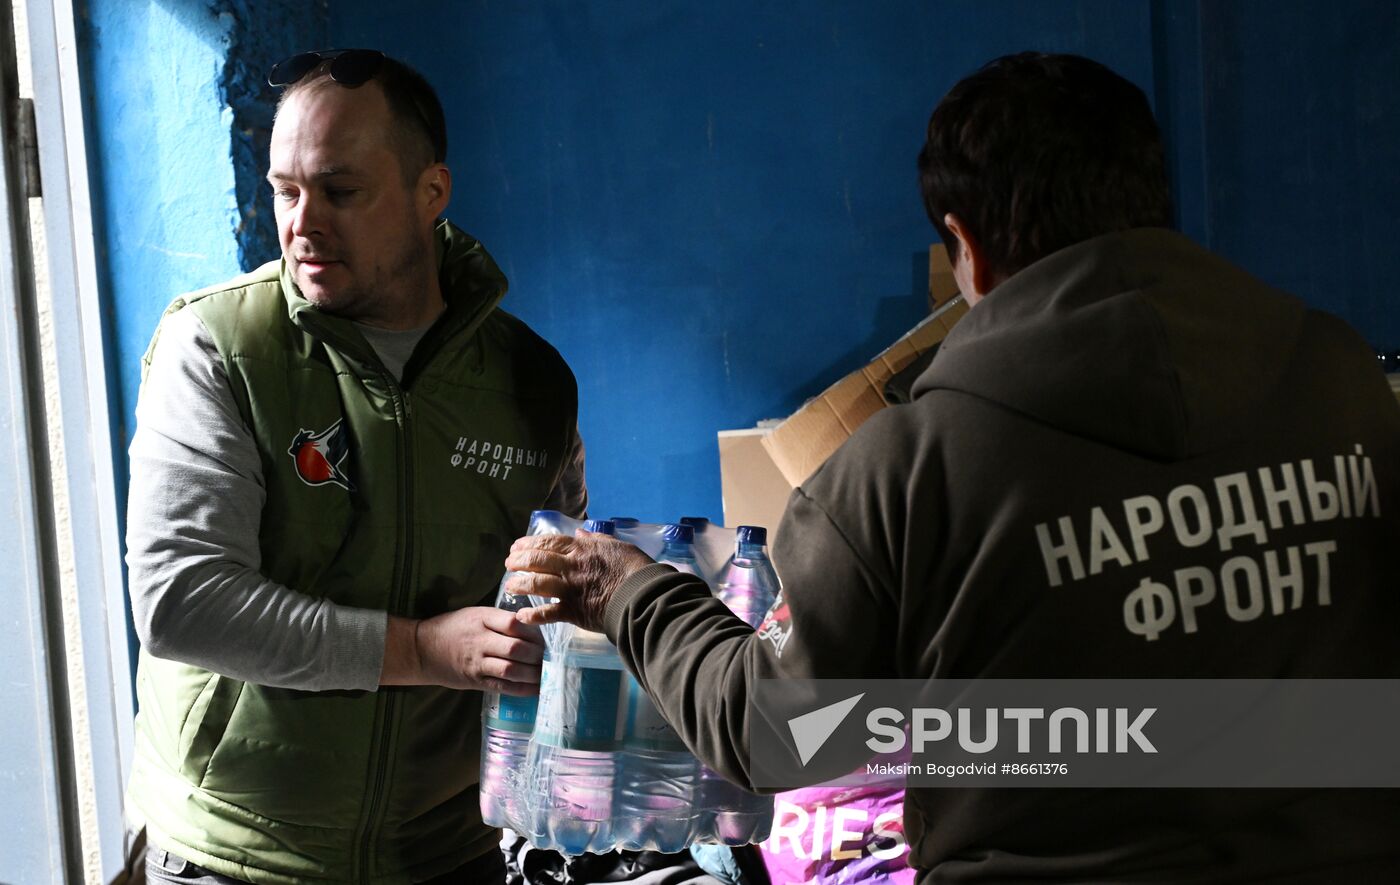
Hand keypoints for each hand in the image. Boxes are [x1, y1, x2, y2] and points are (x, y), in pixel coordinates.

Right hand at [382, 607, 543, 693]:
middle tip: (549, 656)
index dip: (533, 631)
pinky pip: (502, 687)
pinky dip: (522, 689)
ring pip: (510, 669)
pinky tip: (536, 688)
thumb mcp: (475, 613)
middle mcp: (480, 641)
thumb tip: (533, 625)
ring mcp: (477, 663)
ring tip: (546, 673)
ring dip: (533, 673)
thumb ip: (500, 618)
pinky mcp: (475, 681)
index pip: (513, 623)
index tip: (545, 636)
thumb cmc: (453, 627)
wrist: (422, 649)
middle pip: (515, 648)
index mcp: (481, 619)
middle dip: (537, 654)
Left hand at [504, 531, 654, 632]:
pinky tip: (522, 615)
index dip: (528, 543)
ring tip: (509, 586)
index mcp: (582, 549)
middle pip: (537, 560)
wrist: (643, 596)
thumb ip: (596, 539)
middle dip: (518, 561)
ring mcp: (570, 589)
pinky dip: (533, 615)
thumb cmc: (635, 569)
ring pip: (536, 584)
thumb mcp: (617, 546)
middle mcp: (571, 567)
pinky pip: (547, 613)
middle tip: (508, 564)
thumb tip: (580, 532)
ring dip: (519, 584)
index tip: (517, 546)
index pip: (548, 542)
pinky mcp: (573, 611)